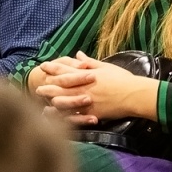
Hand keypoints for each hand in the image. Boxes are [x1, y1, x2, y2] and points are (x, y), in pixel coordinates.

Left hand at [34, 52, 157, 125]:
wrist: (135, 95)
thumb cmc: (123, 79)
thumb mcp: (106, 67)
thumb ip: (90, 62)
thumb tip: (78, 55)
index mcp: (87, 75)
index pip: (66, 70)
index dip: (53, 68)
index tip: (43, 66)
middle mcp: (84, 87)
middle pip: (61, 86)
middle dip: (48, 85)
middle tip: (37, 86)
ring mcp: (86, 101)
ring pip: (64, 100)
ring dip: (52, 99)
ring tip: (43, 100)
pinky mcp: (91, 113)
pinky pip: (74, 115)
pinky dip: (63, 114)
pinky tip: (56, 115)